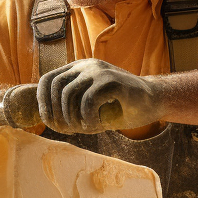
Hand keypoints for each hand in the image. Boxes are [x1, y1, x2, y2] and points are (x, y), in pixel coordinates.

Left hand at [37, 58, 162, 133]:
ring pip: (69, 95)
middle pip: (56, 88)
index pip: (48, 80)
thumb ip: (72, 107)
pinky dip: (89, 119)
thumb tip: (48, 121)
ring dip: (74, 119)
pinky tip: (98, 127)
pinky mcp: (112, 81)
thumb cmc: (120, 107)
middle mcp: (86, 65)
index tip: (50, 123)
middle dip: (57, 114)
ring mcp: (99, 71)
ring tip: (86, 129)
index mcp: (78, 69)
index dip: (43, 103)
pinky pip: (88, 101)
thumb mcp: (91, 105)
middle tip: (68, 132)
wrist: (154, 101)